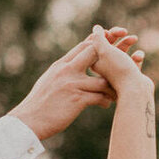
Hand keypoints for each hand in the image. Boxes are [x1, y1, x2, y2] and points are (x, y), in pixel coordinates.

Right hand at [11, 27, 141, 140]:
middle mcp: (67, 70)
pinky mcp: (76, 99)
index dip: (101, 41)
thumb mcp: (49, 82)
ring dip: (113, 86)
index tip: (116, 37)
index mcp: (61, 64)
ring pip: (101, 79)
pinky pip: (99, 97)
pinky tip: (107, 105)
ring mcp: (72, 84)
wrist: (28, 121)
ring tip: (117, 92)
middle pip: (96, 54)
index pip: (84, 46)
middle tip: (130, 56)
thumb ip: (62, 72)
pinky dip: (105, 101)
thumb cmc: (38, 105)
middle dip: (115, 53)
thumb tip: (70, 67)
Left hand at [86, 23, 149, 95]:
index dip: (103, 35)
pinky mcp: (131, 76)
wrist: (136, 90)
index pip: (96, 44)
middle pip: (109, 46)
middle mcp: (105, 69)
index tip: (109, 33)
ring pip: (121, 51)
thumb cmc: (119, 70)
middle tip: (124, 32)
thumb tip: (96, 28)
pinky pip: (133, 61)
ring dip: (128, 42)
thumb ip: (98, 38)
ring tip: (134, 39)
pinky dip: (136, 56)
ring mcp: (119, 73)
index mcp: (95, 63)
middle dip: (117, 36)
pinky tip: (139, 58)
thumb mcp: (105, 50)